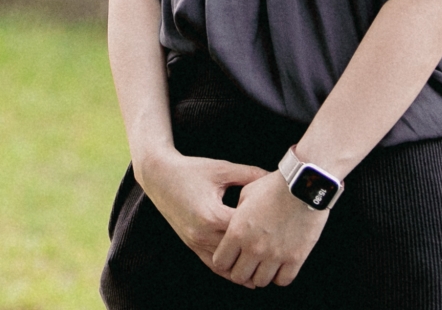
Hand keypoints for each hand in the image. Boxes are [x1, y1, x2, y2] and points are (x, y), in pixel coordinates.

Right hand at [135, 152, 268, 269]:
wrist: (159, 176)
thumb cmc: (191, 170)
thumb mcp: (222, 169)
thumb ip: (250, 174)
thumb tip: (276, 177)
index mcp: (211, 214)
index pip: (244, 230)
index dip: (264, 228)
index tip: (282, 226)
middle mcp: (202, 233)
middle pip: (237, 251)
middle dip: (257, 252)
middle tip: (280, 253)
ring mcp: (195, 241)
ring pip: (225, 264)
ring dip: (244, 267)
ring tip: (266, 269)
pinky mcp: (191, 244)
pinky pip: (212, 263)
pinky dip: (228, 269)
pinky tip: (243, 272)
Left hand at [210, 170, 328, 287]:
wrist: (304, 184)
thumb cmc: (274, 185)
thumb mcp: (247, 194)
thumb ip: (237, 214)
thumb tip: (235, 224)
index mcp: (237, 231)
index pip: (220, 262)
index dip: (224, 261)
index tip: (232, 257)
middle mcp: (254, 247)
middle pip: (239, 277)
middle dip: (241, 271)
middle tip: (248, 264)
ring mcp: (275, 255)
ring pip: (260, 282)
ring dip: (261, 274)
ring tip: (265, 264)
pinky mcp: (295, 258)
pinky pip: (283, 280)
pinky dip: (280, 276)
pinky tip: (281, 265)